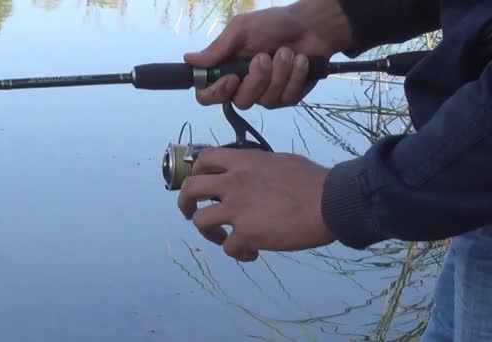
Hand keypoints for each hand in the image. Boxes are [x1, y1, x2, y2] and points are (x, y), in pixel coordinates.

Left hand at [177, 147, 335, 261]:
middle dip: (185, 204)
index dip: (197, 172)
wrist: (330, 202)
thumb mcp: (279, 161)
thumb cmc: (313, 180)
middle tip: (191, 214)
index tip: (202, 185)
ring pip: (200, 221)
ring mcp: (236, 209)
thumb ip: (258, 167)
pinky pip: (228, 248)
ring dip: (209, 232)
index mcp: (242, 162)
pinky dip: (238, 253)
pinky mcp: (246, 233)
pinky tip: (252, 253)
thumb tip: (255, 175)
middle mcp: (232, 182)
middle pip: (190, 190)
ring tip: (224, 238)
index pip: (204, 159)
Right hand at [184, 2, 350, 109]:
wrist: (311, 26)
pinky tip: (300, 61)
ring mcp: (265, 95)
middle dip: (256, 79)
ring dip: (280, 72)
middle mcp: (243, 86)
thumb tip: (188, 59)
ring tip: (287, 52)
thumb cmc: (273, 25)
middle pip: (239, 102)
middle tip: (265, 56)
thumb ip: (218, 48)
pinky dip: (295, 76)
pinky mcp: (286, 98)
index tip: (231, 78)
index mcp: (226, 70)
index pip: (207, 95)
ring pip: (265, 101)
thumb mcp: (241, 30)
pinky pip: (287, 98)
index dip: (216, 92)